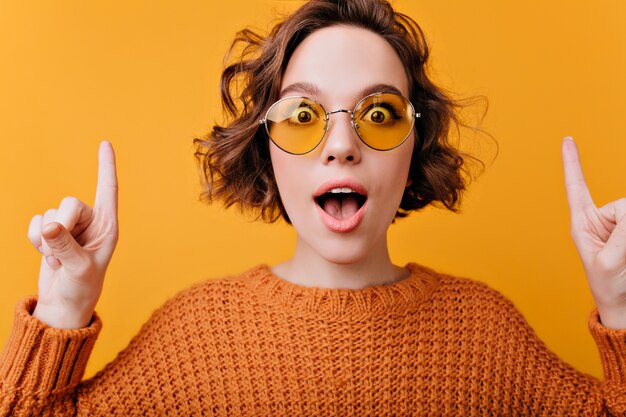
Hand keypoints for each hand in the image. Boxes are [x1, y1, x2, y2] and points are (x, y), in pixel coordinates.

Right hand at [29, 141, 118, 328]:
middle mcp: (90, 223)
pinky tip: (47, 257)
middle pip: (69, 202)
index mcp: (108, 227)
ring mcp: (69, 227)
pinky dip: (35, 241)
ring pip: (49, 213)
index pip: (108, 190)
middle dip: (61, 225)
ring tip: (58, 259)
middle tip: (62, 251)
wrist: (63, 304)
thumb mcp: (78, 269)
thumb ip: (65, 246)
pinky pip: (35, 222)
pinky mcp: (51, 234)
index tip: (105, 143)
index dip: (106, 166)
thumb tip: (49, 226)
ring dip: (47, 240)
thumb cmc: (81, 288)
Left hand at [562, 137, 625, 329]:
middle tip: (622, 253)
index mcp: (583, 223)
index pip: (576, 187)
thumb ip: (622, 234)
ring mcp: (620, 224)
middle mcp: (602, 219)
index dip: (572, 162)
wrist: (624, 304)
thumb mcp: (609, 261)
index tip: (566, 139)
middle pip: (623, 205)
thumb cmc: (609, 285)